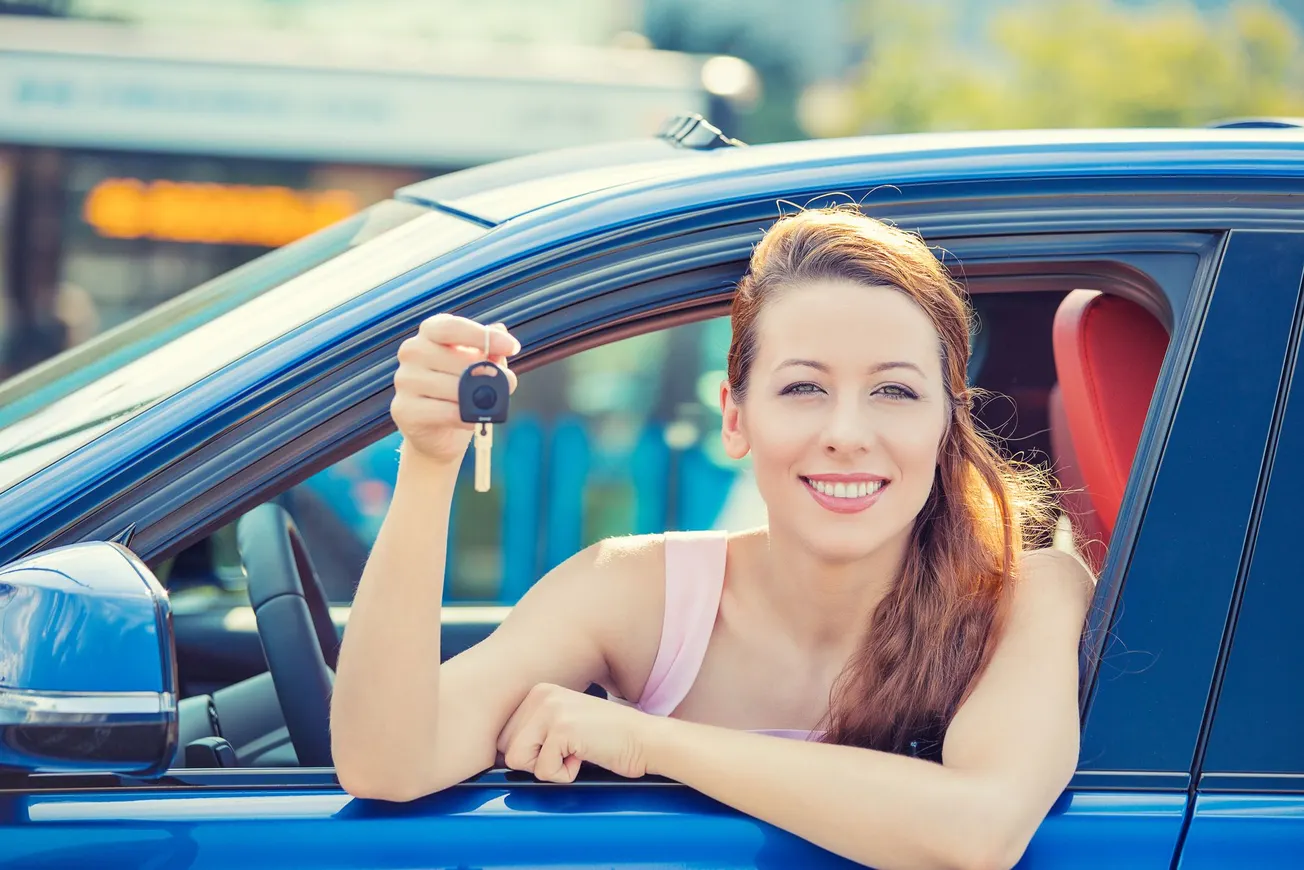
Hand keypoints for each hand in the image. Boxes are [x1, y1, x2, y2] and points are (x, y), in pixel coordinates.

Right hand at [391, 314, 520, 465]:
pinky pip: (445, 412)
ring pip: (452, 387)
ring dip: (478, 397)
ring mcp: (404, 380)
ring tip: (491, 404)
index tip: (512, 348)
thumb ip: (490, 351)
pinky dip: (466, 417)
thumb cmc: (461, 391)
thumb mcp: (480, 367)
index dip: (483, 337)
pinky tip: (474, 420)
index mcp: (430, 332)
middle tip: (508, 382)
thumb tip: (502, 335)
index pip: (452, 327)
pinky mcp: (404, 409)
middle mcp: (412, 351)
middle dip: (488, 372)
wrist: (440, 432)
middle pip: (455, 359)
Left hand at [497, 683, 656, 782]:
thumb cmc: (605, 740)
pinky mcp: (562, 728)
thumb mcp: (561, 725)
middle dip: (536, 761)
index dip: (531, 754)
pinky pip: (543, 771)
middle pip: (506, 749)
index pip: (503, 737)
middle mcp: (540, 694)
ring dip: (549, 768)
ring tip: (575, 752)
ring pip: (518, 760)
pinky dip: (566, 774)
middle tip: (568, 751)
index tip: (559, 746)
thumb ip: (531, 731)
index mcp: (537, 691)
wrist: (645, 740)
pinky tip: (586, 755)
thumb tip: (494, 755)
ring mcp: (550, 709)